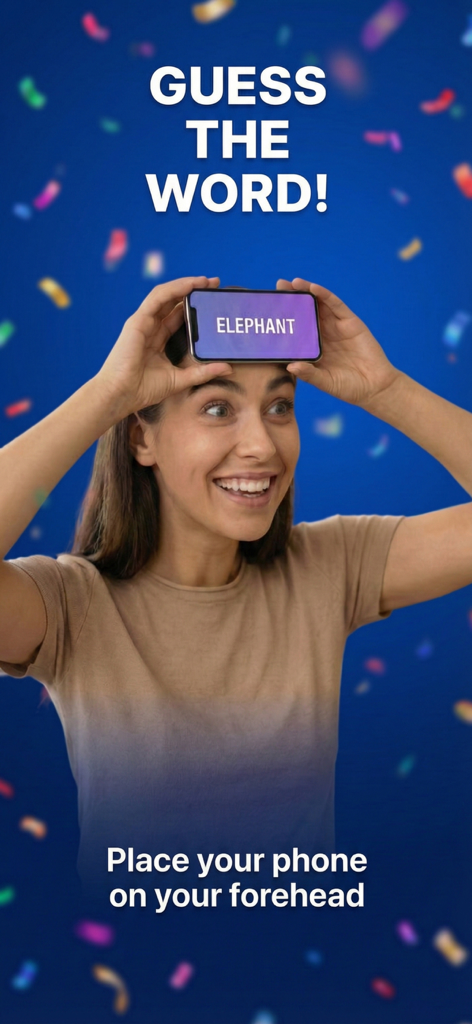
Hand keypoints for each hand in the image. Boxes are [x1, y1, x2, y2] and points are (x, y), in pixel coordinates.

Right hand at [96, 276, 231, 416]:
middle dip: (194, 291)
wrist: (122, 394)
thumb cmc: (144, 389)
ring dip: (186, 285)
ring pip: (166, 295)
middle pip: (173, 302)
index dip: (194, 307)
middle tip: (214, 284)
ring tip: (205, 281)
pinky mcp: (138, 320)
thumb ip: (203, 372)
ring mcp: (143, 322)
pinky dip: (174, 289)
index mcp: (157, 339)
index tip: (213, 300)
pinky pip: (158, 298)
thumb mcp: (181, 379)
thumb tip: (228, 368)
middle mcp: (150, 327)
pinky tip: (190, 285)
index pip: (178, 316)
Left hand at [276, 277, 399, 406]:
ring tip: (293, 283)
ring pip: (319, 304)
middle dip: (292, 298)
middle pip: (305, 312)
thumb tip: (290, 366)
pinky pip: (336, 305)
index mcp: (313, 348)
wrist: (374, 387)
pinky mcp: (350, 322)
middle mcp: (323, 334)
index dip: (285, 317)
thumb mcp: (325, 382)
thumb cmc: (348, 387)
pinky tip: (314, 288)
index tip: (269, 307)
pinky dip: (325, 295)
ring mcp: (336, 327)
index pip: (296, 328)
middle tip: (278, 285)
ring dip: (306, 292)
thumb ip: (309, 375)